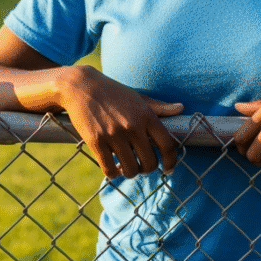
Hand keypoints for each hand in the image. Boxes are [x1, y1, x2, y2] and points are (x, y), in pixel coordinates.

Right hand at [59, 66, 183, 177]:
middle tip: (141, 165)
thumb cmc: (111, 92)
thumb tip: (181, 108)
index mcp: (145, 115)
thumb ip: (159, 107)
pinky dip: (113, 174)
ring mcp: (114, 135)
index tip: (168, 169)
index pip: (168, 146)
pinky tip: (112, 168)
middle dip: (147, 169)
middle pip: (150, 162)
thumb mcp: (137, 97)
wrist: (79, 86)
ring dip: (130, 172)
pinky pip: (110, 169)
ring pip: (130, 169)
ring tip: (126, 167)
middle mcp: (132, 126)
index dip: (171, 162)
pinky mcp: (96, 141)